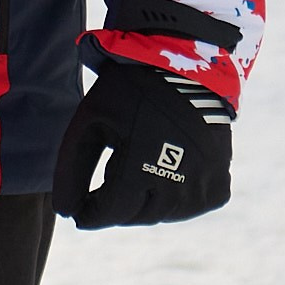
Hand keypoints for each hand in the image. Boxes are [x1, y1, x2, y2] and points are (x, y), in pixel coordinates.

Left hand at [51, 58, 234, 227]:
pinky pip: (192, 208)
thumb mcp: (90, 121)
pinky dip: (177, 200)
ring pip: (165, 215)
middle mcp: (176, 184)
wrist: (183, 67)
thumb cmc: (128, 92)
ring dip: (145, 204)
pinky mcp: (220, 184)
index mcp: (140, 166)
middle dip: (116, 206)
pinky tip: (166, 176)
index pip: (109, 213)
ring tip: (135, 179)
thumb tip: (64, 212)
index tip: (79, 210)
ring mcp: (203, 186)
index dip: (89, 214)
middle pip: (136, 217)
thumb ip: (72, 168)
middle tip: (106, 189)